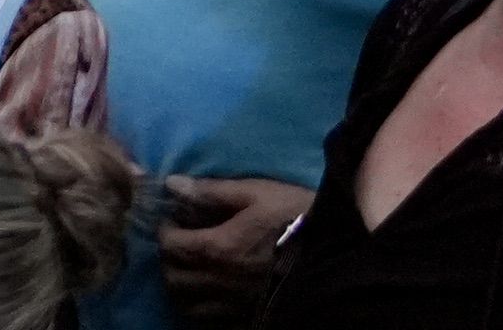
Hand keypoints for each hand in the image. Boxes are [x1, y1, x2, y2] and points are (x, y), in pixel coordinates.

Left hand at [156, 176, 317, 323]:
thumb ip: (212, 191)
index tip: (176, 221)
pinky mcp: (246, 319)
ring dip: (183, 287)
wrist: (335, 256)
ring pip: (187, 305)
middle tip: (182, 244)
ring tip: (195, 270)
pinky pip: (210, 321)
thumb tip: (173, 185)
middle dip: (171, 260)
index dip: (166, 231)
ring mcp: (233, 306)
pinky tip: (213, 292)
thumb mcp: (257, 194)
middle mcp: (219, 283)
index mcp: (217, 249)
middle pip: (173, 279)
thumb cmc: (296, 219)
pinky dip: (203, 307)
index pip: (170, 245)